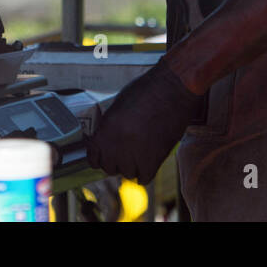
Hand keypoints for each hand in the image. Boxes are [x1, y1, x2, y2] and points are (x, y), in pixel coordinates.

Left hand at [85, 60, 202, 183]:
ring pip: (128, 173)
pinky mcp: (154, 159)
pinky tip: (149, 161)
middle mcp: (117, 144)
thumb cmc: (148, 90)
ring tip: (141, 153)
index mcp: (105, 129)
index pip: (94, 158)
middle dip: (117, 162)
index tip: (106, 157)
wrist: (172, 88)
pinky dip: (146, 172)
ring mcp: (134, 153)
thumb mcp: (119, 104)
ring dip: (133, 166)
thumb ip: (110, 125)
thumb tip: (107, 141)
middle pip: (110, 168)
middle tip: (127, 153)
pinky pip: (144, 178)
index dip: (100, 158)